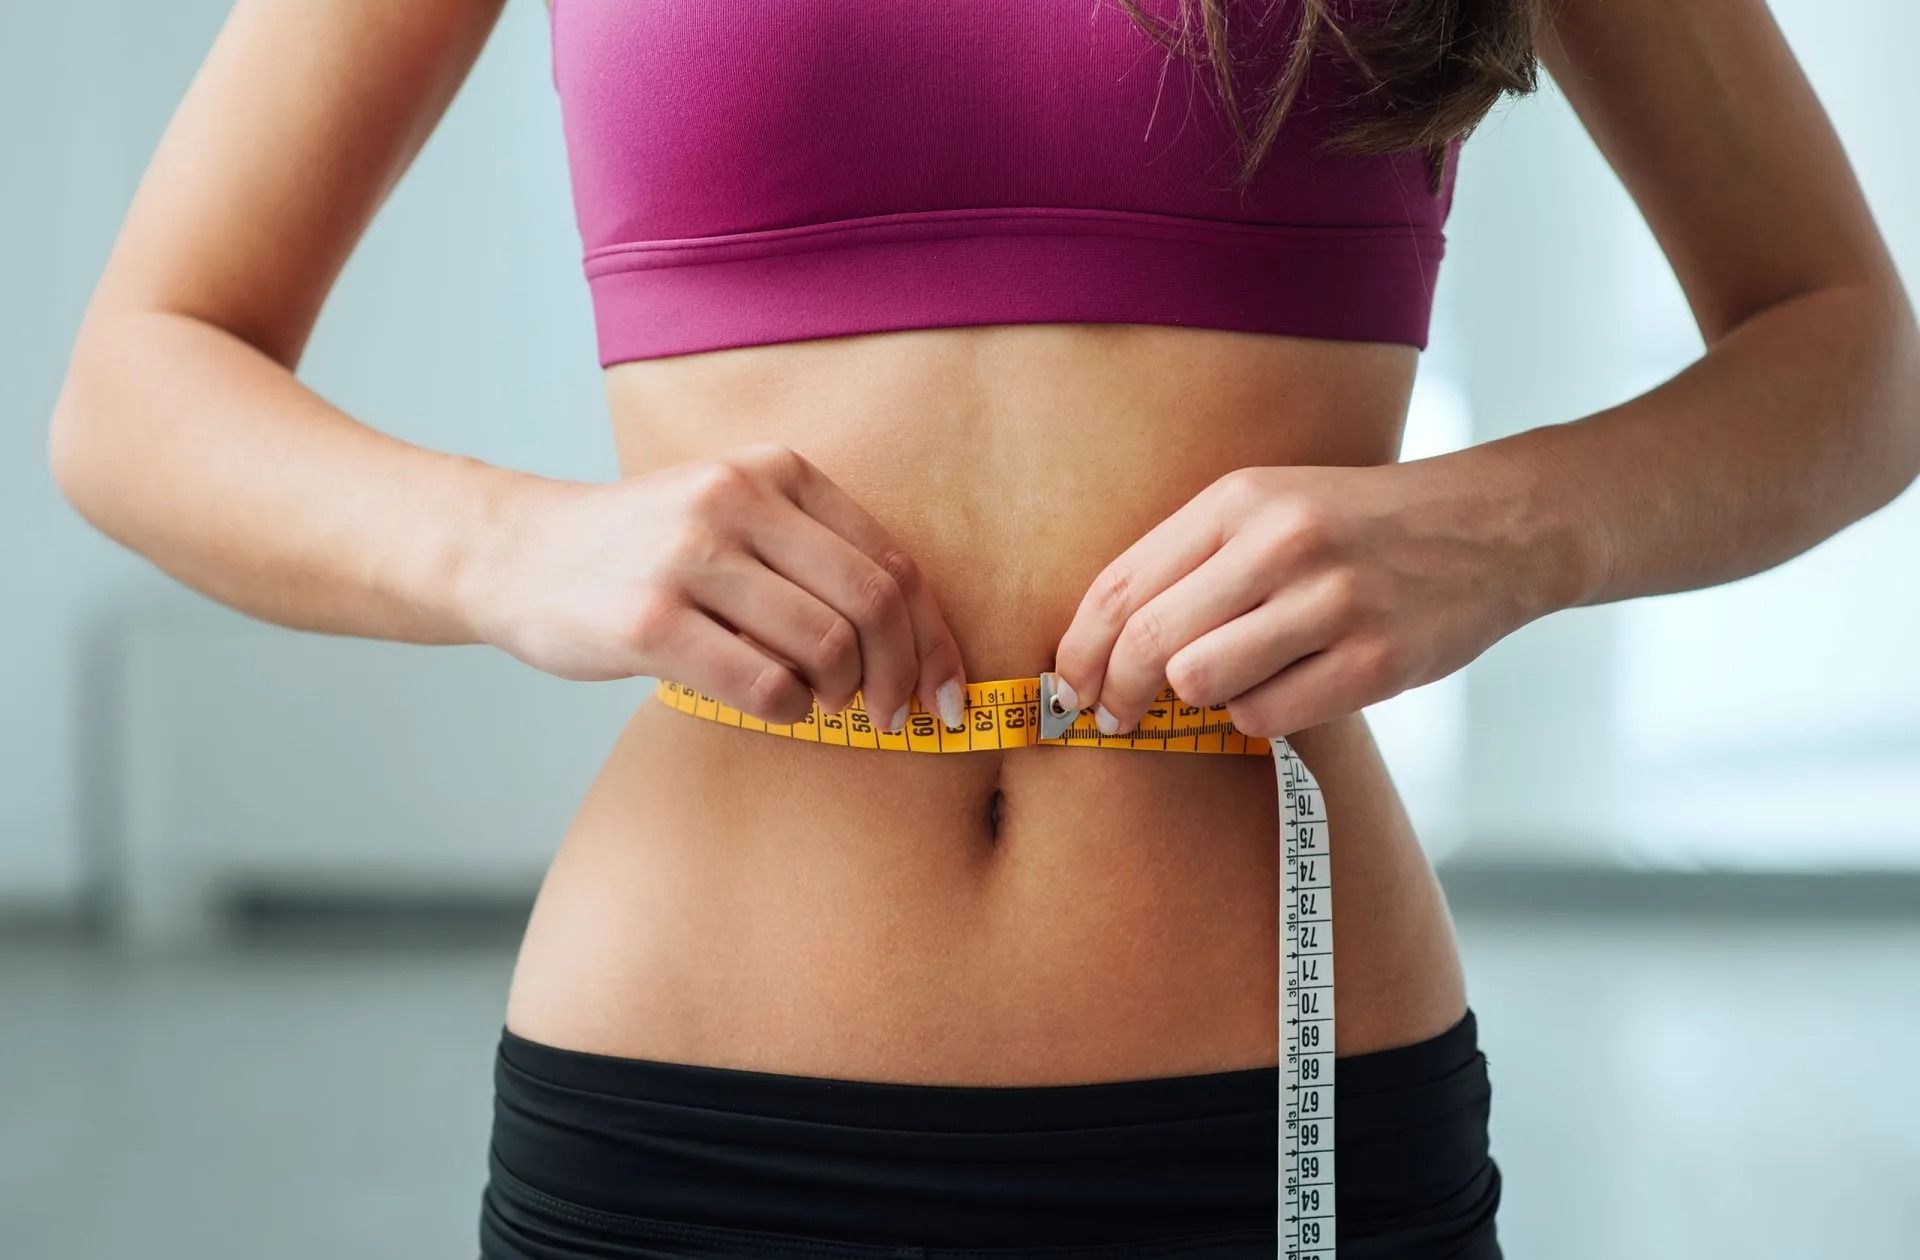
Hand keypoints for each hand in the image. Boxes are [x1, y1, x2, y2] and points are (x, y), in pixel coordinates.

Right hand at [467, 441, 968, 730]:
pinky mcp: (650, 619)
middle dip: (902, 676)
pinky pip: (764, 684)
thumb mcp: (734, 520)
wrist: (517, 554)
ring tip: (815, 702)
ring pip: (826, 647)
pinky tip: (772, 703)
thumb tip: (919, 647)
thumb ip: (816, 560)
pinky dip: (787, 709)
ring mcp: (689, 556)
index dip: (936, 639)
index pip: (893, 562)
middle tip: (893, 716)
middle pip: (874, 604)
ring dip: (838, 696)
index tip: (948, 693)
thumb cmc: (643, 553)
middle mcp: (736, 500)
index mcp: (774, 471)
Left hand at [1049, 458, 1552, 738]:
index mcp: (1240, 499)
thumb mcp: (1271, 507)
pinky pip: (1266, 715)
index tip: (1066, 685)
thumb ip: (1191, 562)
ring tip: (1224, 683)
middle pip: (1148, 641)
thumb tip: (1101, 645)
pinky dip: (1258, 715)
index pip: (1122, 584)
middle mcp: (1282, 543)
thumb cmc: (1359, 526)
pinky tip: (1286, 689)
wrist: (1493, 526)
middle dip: (1114, 691)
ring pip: (1200, 682)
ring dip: (1195, 699)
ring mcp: (1332, 602)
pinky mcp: (1374, 662)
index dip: (1078, 647)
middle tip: (1112, 715)